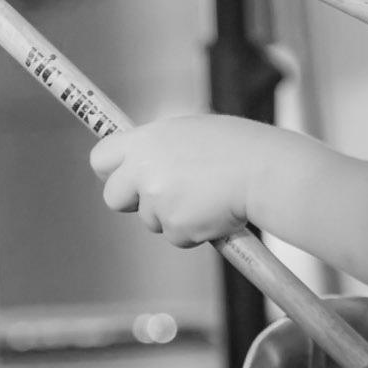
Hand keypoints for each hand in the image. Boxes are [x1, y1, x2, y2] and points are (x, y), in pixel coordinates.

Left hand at [89, 115, 277, 245]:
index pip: (101, 157)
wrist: (266, 172)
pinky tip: (215, 211)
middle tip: (161, 196)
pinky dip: (193, 230)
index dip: (110, 171)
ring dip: (172, 215)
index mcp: (146, 140)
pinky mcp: (176, 227)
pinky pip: (176, 236)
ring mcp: (158, 202)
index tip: (121, 176)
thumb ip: (160, 147)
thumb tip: (144, 160)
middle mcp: (144, 171)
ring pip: (151, 220)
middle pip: (113, 198)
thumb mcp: (191, 131)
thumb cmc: (239, 147)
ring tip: (206, 196)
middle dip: (132, 201)